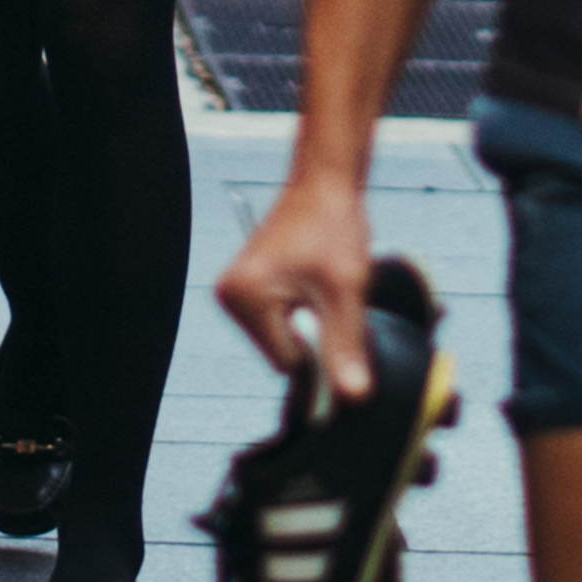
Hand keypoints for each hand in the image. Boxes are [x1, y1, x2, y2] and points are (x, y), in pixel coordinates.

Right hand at [217, 178, 380, 399]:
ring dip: (310, 325)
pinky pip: (279, 324)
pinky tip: (312, 283)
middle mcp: (230, 295)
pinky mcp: (246, 288)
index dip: (323, 350)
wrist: (325, 183)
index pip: (289, 364)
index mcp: (245, 297)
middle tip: (330, 294)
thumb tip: (351, 399)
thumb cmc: (334, 226)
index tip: (338, 314)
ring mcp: (235, 292)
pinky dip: (302, 313)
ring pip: (283, 341)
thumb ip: (344, 347)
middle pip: (283, 354)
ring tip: (321, 285)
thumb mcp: (345, 290)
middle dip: (314, 335)